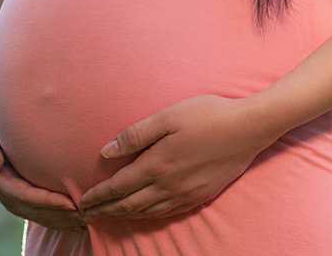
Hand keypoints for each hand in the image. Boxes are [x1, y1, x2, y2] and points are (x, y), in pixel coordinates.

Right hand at [0, 123, 85, 229]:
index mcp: (0, 184)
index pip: (27, 197)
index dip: (49, 202)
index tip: (71, 203)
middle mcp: (9, 198)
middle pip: (39, 212)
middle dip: (63, 216)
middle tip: (88, 214)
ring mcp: (18, 203)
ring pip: (44, 218)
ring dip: (66, 221)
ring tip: (90, 220)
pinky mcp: (26, 203)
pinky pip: (46, 216)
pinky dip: (64, 220)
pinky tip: (83, 221)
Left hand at [77, 94, 288, 219]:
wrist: (249, 129)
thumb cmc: (207, 115)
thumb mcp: (167, 117)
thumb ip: (135, 135)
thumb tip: (106, 152)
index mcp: (157, 165)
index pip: (118, 187)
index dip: (98, 196)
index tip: (82, 200)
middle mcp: (169, 186)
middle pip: (129, 205)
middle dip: (106, 211)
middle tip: (88, 214)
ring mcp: (186, 194)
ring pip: (147, 212)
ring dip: (124, 216)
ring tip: (109, 216)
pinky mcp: (200, 196)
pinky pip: (167, 213)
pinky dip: (148, 216)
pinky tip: (143, 213)